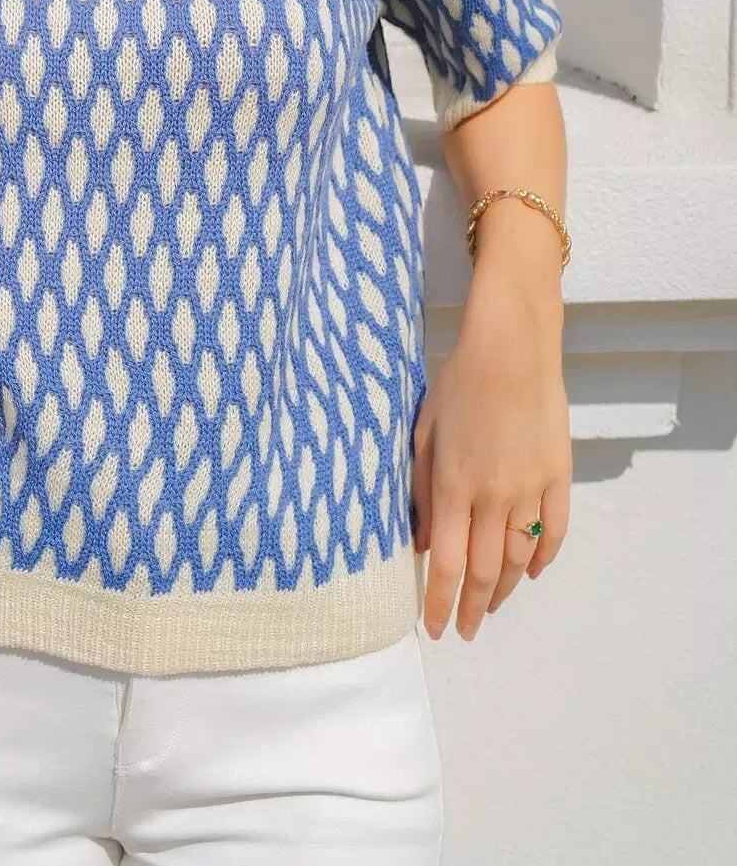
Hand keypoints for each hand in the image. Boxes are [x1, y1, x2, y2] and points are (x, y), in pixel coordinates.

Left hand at [411, 273, 570, 640]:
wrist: (511, 347)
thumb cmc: (457, 383)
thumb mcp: (423, 432)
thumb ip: (418, 489)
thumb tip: (418, 541)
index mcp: (453, 487)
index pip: (444, 563)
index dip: (437, 602)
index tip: (433, 629)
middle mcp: (493, 496)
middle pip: (482, 571)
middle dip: (470, 607)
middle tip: (462, 630)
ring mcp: (531, 488)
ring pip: (519, 558)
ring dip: (503, 589)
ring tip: (489, 606)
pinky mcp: (560, 476)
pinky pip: (555, 530)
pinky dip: (544, 558)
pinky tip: (531, 572)